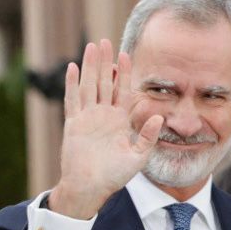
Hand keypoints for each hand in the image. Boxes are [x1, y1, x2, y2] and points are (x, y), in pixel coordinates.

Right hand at [47, 39, 163, 219]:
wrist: (91, 188)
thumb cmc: (114, 176)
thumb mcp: (138, 156)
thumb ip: (147, 136)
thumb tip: (158, 117)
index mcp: (119, 121)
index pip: (122, 91)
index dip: (124, 73)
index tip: (126, 55)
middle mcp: (103, 115)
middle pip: (103, 82)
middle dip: (105, 62)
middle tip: (105, 41)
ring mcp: (87, 118)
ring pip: (88, 86)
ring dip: (89, 66)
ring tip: (91, 47)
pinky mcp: (73, 124)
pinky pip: (72, 100)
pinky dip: (72, 84)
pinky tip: (72, 68)